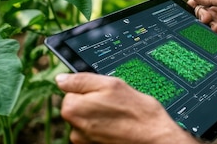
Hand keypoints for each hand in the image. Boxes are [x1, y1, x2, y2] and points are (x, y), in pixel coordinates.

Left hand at [55, 73, 196, 143]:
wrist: (155, 139)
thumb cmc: (136, 113)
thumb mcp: (111, 84)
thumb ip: (81, 80)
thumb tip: (61, 79)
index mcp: (73, 109)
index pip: (71, 91)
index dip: (90, 90)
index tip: (106, 94)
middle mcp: (74, 129)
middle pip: (79, 108)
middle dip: (93, 104)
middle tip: (115, 104)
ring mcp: (83, 142)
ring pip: (88, 121)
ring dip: (100, 118)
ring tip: (119, 117)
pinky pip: (95, 134)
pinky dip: (105, 130)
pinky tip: (119, 128)